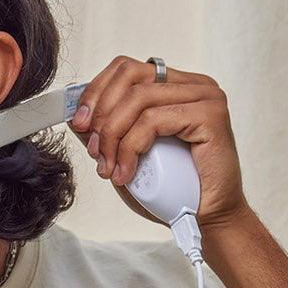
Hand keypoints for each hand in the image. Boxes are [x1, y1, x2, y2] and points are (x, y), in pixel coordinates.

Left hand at [68, 55, 250, 230]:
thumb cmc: (171, 190)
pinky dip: (130, 148)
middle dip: (101, 113)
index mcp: (175, 86)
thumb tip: (76, 117)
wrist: (206, 218)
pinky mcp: (210, 115)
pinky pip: (153, 120)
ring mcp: (205, 97)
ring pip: (138, 99)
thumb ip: (108, 131)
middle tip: (94, 150)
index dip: (95, 92)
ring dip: (113, 136)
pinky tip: (126, 173)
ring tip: (109, 168)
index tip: (80, 123)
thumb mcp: (128, 154)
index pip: (126, 69)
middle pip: (129, 76)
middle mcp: (193, 85)